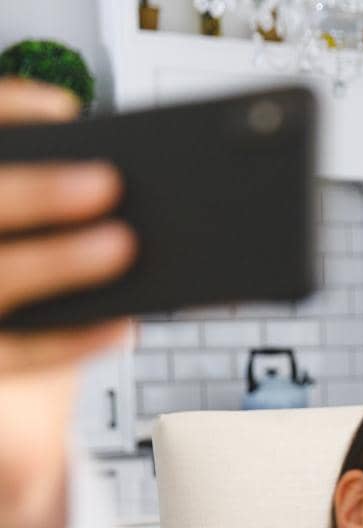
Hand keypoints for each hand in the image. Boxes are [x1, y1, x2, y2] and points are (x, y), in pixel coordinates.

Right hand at [0, 80, 135, 372]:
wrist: (6, 356)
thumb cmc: (28, 269)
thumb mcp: (34, 225)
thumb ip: (52, 195)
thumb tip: (120, 183)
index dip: (8, 111)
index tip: (67, 110)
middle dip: (38, 193)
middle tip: (107, 181)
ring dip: (58, 261)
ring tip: (124, 244)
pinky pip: (21, 353)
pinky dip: (73, 341)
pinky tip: (124, 325)